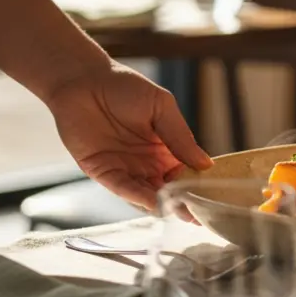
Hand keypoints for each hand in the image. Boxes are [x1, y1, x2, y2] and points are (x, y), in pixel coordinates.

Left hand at [44, 62, 213, 208]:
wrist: (84, 81)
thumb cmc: (125, 87)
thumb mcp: (161, 107)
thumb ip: (180, 136)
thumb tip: (206, 164)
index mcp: (166, 148)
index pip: (186, 173)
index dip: (197, 185)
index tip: (211, 197)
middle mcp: (147, 163)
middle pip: (168, 190)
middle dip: (182, 203)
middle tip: (197, 215)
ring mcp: (125, 169)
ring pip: (146, 194)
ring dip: (161, 204)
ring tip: (177, 212)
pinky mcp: (103, 172)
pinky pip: (122, 188)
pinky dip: (137, 196)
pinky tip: (152, 201)